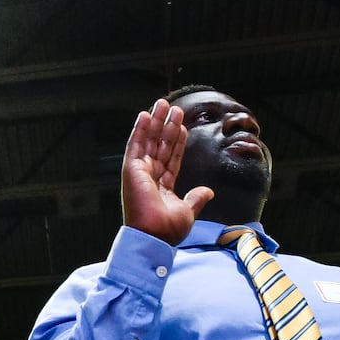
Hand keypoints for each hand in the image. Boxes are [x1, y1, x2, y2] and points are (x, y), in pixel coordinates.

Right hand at [121, 98, 213, 244]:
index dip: (176, 142)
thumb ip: (196, 198)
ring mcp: (139, 173)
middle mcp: (149, 178)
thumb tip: (208, 191)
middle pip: (159, 146)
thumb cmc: (167, 230)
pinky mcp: (131, 170)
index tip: (182, 127)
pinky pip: (136, 145)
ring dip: (155, 122)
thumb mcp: (188, 211)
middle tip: (172, 108)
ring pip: (149, 141)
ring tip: (162, 104)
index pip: (171, 159)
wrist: (153, 236)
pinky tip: (145, 114)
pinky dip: (139, 129)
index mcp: (161, 187)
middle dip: (166, 126)